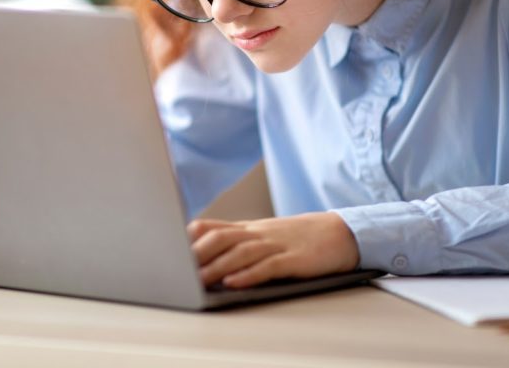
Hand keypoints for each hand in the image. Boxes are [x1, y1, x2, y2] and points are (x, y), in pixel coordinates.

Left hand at [187, 212, 359, 288]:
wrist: (341, 233)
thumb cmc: (299, 238)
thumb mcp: (265, 235)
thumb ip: (238, 241)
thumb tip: (203, 250)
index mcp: (249, 228)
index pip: (212, 226)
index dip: (189, 237)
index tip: (167, 250)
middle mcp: (259, 233)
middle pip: (221, 238)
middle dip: (197, 253)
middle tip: (177, 269)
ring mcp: (277, 244)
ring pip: (241, 252)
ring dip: (217, 266)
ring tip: (198, 280)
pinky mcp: (294, 260)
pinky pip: (268, 266)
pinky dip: (249, 274)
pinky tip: (234, 283)